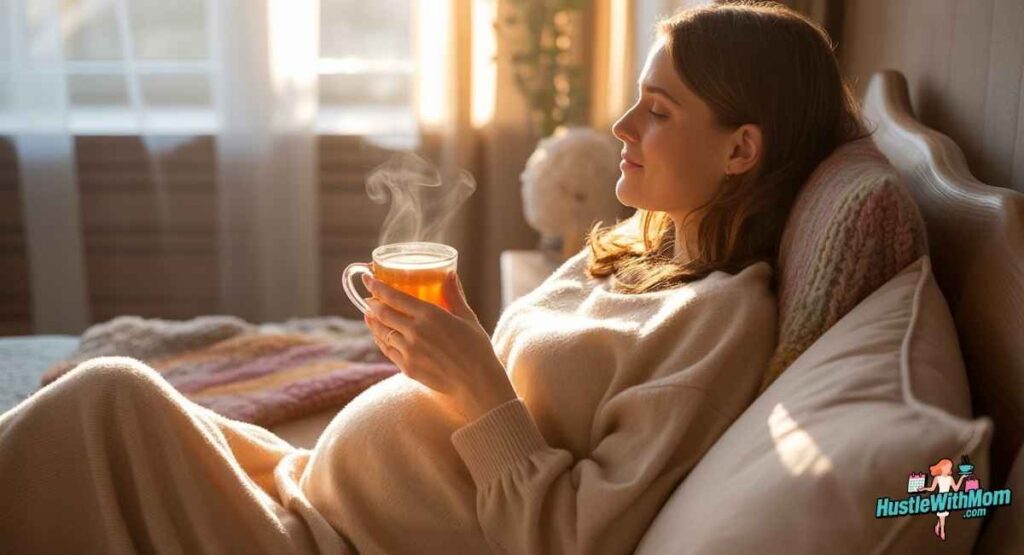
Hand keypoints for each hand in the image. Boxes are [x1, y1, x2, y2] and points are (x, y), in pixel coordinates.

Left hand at [361, 270, 517, 422]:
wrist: (476, 383)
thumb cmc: (477, 348)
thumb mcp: (467, 317)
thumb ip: (454, 295)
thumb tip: (449, 274)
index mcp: (430, 315)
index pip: (395, 297)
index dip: (378, 286)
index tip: (368, 279)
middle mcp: (415, 331)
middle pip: (384, 313)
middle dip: (372, 304)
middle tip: (368, 298)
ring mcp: (409, 351)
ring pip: (381, 332)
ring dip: (373, 322)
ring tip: (369, 315)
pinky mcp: (407, 367)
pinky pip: (387, 350)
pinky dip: (380, 340)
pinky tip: (379, 336)